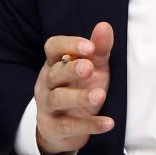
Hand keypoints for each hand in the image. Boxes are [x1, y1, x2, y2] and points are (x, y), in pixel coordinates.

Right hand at [34, 22, 114, 154]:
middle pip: (55, 73)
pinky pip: (69, 126)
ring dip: (79, 97)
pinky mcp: (53, 127)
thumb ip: (99, 49)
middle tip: (89, 67)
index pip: (53, 47)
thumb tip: (105, 26)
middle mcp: (47, 82)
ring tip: (100, 95)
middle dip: (71, 69)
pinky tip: (108, 123)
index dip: (69, 44)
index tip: (89, 46)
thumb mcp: (93, 68)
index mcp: (55, 63)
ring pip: (58, 99)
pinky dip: (89, 125)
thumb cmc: (79, 88)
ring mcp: (47, 106)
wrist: (63, 128)